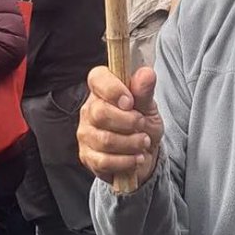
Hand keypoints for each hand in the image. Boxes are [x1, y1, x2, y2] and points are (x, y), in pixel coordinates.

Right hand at [78, 66, 163, 188]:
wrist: (143, 154)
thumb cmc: (143, 124)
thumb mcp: (149, 106)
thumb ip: (145, 91)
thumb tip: (146, 73)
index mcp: (102, 90)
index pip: (97, 78)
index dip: (113, 89)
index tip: (130, 102)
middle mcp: (89, 109)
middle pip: (100, 113)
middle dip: (129, 122)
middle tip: (143, 125)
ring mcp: (85, 133)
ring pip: (104, 140)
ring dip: (131, 143)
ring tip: (143, 142)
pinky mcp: (87, 156)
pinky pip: (104, 161)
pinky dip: (126, 161)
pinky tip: (136, 158)